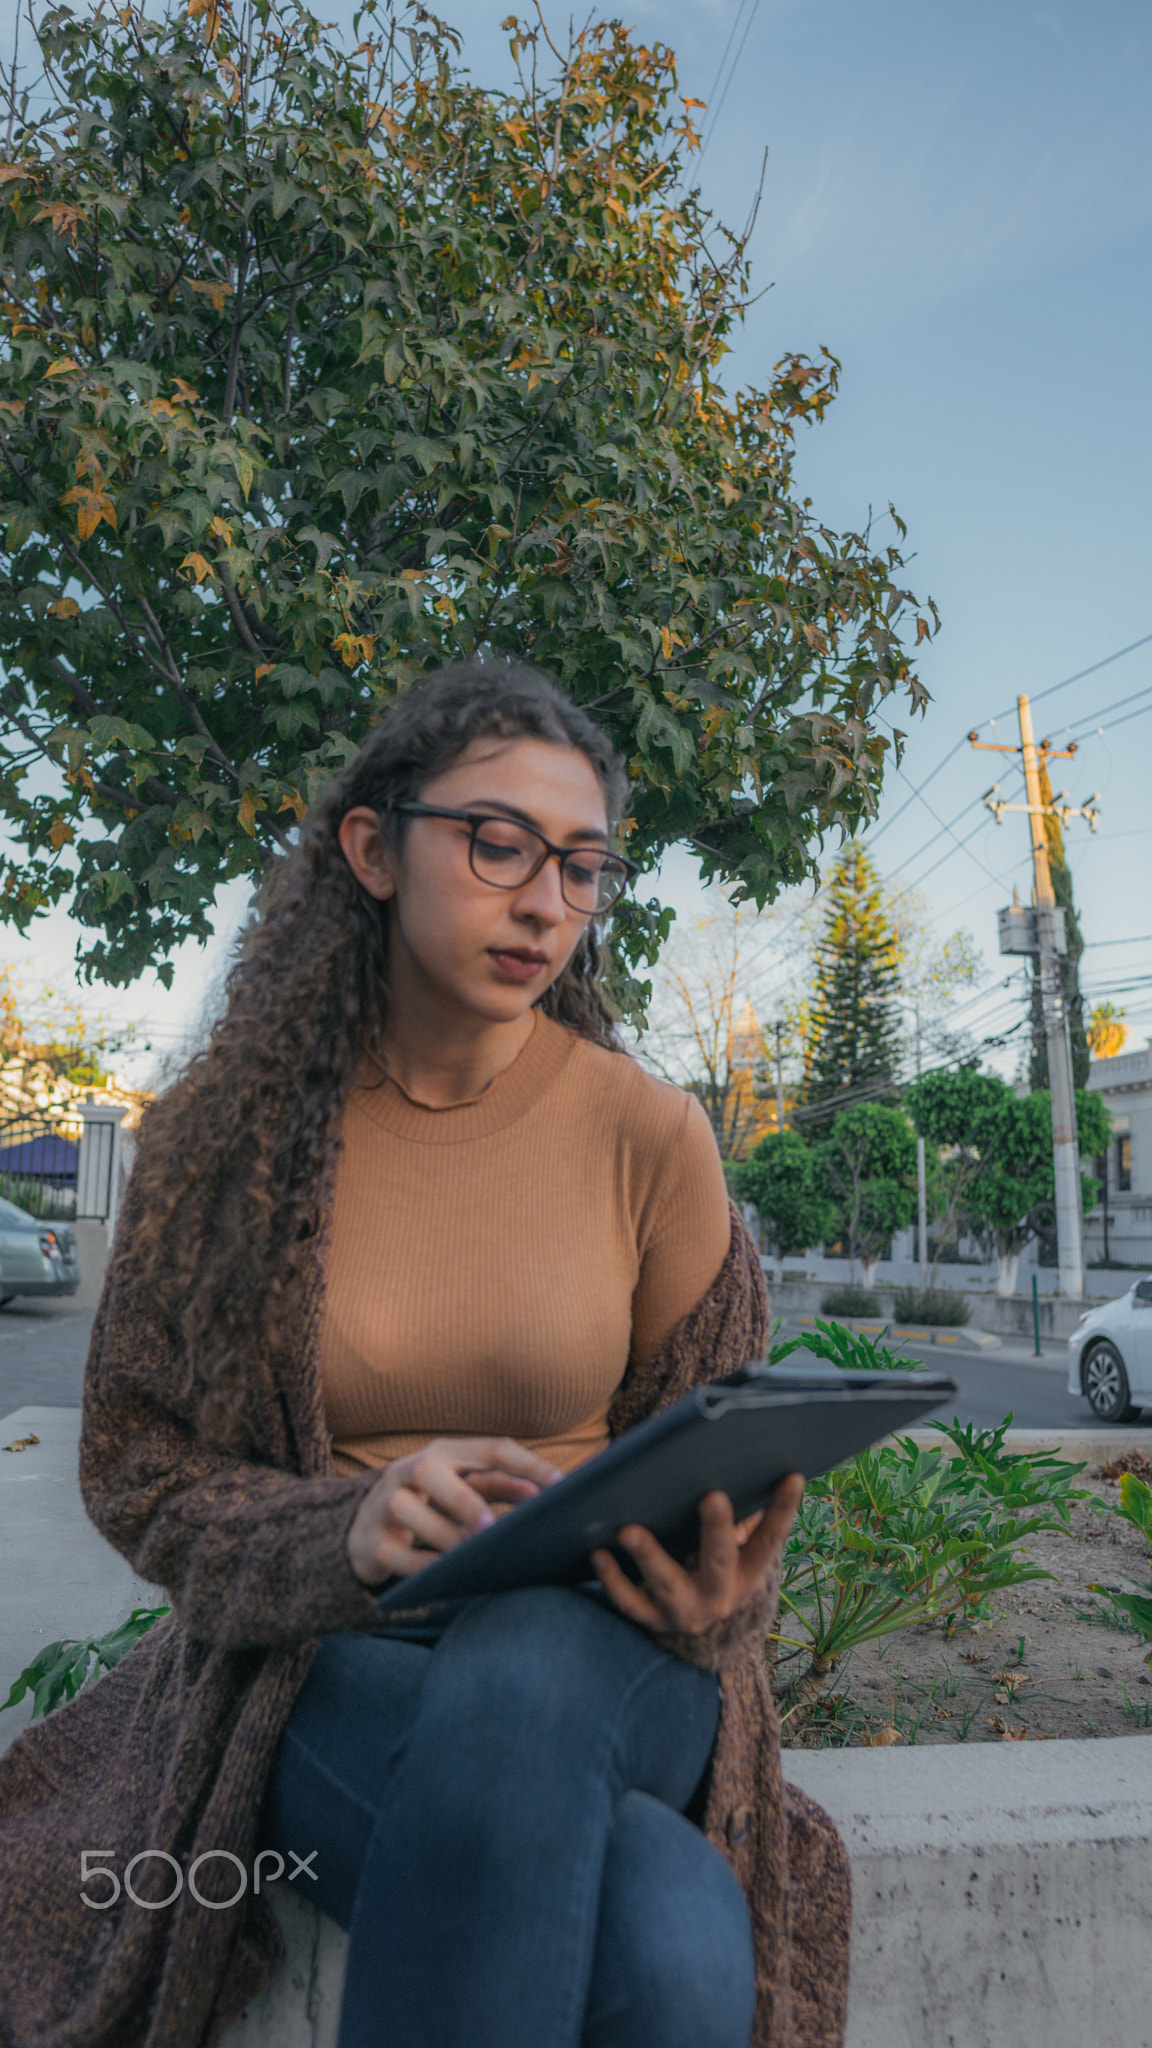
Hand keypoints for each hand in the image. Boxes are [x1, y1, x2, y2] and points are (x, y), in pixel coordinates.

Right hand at [347, 1435, 562, 1587]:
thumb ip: (500, 1487)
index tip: (560, 1485)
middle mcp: (410, 1469)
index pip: (491, 1449)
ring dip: (442, 1534)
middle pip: (430, 1471)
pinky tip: (445, 1575)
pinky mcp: (370, 1541)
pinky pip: (395, 1553)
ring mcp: (384, 1503)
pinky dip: (422, 1566)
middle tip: (491, 1528)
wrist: (366, 1530)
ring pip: (406, 1509)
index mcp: (445, 1453)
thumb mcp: (465, 1489)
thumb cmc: (433, 1505)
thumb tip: (542, 1495)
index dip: (527, 1464)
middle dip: (463, 1499)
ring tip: (468, 1555)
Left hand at [591, 1473, 803, 1636]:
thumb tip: (736, 1461)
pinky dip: (613, 1579)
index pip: (769, 1539)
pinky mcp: (652, 1620)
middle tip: (712, 1496)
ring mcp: (685, 1611)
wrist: (695, 1628)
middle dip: (717, 1529)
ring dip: (648, 1556)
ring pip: (667, 1584)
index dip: (783, 1509)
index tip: (792, 1476)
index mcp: (748, 1572)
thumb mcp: (736, 1551)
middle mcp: (721, 1595)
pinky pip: (630, 1602)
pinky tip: (599, 1553)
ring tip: (627, 1530)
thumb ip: (740, 1515)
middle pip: (719, 1560)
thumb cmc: (713, 1564)